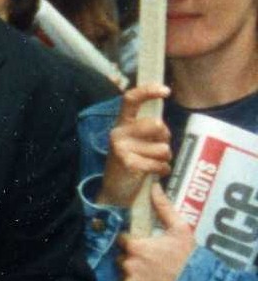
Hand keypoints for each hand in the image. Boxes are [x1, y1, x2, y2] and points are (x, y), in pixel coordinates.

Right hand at [99, 84, 173, 208]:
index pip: (131, 99)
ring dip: (164, 158)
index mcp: (122, 123)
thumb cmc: (133, 161)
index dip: (148, 91)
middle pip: (156, 125)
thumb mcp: (137, 141)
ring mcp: (122, 147)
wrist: (115, 190)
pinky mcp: (128, 163)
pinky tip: (152, 173)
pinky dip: (162, 170)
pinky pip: (160, 164)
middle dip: (165, 138)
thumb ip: (149, 129)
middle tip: (157, 148)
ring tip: (152, 163)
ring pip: (163, 148)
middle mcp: (119, 132)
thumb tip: (161, 123)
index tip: (166, 90)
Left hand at [118, 187, 195, 280]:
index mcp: (135, 247)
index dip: (131, 243)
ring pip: (123, 278)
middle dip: (131, 261)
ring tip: (151, 279)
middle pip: (121, 260)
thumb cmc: (190, 258)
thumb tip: (154, 187)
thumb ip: (163, 208)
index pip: (122, 241)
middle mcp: (128, 266)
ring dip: (133, 278)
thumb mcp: (180, 230)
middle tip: (149, 265)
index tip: (141, 247)